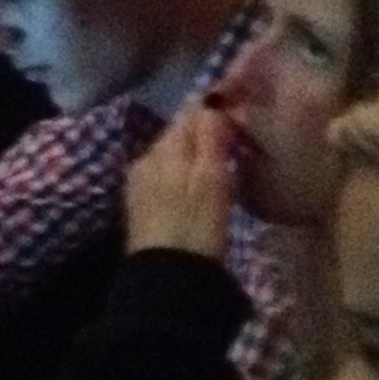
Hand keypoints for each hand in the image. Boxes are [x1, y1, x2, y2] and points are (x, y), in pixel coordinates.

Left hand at [123, 106, 234, 257]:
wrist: (167, 278)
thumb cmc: (196, 226)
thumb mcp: (211, 179)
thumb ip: (211, 137)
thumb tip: (212, 100)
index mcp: (164, 148)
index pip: (190, 112)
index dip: (215, 106)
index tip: (239, 105)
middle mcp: (146, 158)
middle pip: (179, 133)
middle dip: (204, 129)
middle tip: (235, 133)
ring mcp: (139, 183)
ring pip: (172, 154)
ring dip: (194, 152)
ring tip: (222, 159)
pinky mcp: (140, 206)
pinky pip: (165, 175)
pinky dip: (183, 172)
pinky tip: (198, 185)